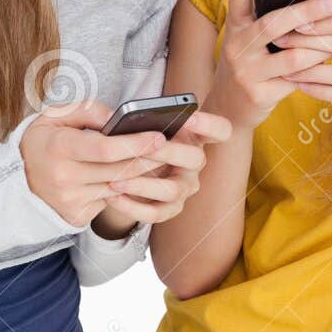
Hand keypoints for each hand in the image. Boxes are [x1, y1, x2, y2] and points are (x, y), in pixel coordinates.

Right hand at [19, 99, 172, 227]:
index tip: (158, 136)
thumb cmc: (43, 143)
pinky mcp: (77, 216)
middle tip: (171, 147)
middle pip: (119, 170)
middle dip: (149, 158)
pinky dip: (125, 189)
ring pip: (119, 187)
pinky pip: (110, 201)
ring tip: (159, 160)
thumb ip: (87, 111)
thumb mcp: (54, 116)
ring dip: (143, 175)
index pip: (104, 148)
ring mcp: (71, 201)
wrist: (17, 182)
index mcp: (59, 148)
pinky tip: (136, 178)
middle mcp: (64, 178)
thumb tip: (118, 118)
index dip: (135, 143)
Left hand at [100, 108, 231, 227]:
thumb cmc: (139, 139)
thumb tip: (126, 119)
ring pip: (172, 190)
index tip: (188, 117)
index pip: (220, 129)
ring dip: (142, 185)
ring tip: (115, 179)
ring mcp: (186, 187)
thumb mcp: (144, 124)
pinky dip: (131, 207)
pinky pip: (155, 213)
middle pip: (194, 158)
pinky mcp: (172, 208)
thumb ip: (142, 118)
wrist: (129, 167)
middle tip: (144, 147)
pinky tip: (111, 196)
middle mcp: (195, 162)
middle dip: (168, 152)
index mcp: (195, 136)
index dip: (209, 124)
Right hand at [208, 0, 331, 131]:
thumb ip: (268, 22)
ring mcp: (248, 71)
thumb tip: (313, 3)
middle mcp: (238, 47)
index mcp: (236, 27)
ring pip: (293, 55)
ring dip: (323, 45)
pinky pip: (298, 79)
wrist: (229, 109)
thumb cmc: (249, 65)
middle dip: (308, 11)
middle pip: (273, 24)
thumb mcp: (248, 41)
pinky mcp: (260, 93)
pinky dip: (318, 69)